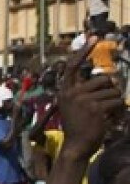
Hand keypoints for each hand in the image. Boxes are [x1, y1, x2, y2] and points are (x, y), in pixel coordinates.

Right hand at [57, 40, 124, 160]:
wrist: (76, 146)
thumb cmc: (77, 127)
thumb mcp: (73, 106)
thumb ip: (84, 92)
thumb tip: (108, 80)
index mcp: (65, 91)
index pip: (74, 66)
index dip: (84, 51)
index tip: (94, 37)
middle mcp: (73, 93)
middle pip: (103, 79)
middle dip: (110, 91)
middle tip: (106, 104)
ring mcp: (84, 100)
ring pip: (113, 92)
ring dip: (115, 103)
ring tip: (107, 115)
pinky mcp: (96, 108)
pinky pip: (117, 102)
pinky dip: (119, 111)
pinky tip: (111, 119)